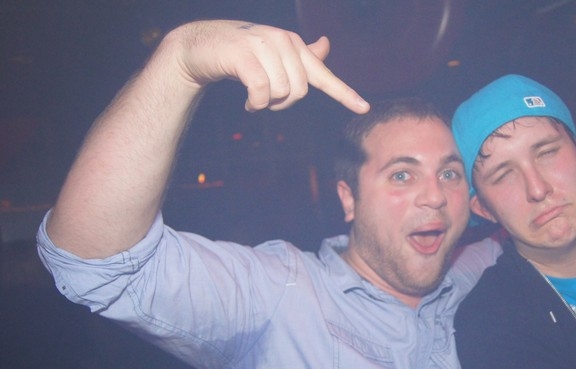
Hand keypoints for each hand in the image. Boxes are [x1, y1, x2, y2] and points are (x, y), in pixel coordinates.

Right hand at [165, 20, 368, 113]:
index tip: (364, 108)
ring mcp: (263, 45)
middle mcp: (283, 41)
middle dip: (283, 104)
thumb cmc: (241, 54)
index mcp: (294, 45)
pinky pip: (262, 91)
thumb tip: (326, 44)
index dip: (345, 94)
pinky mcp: (244, 54)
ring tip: (255, 99)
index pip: (324, 75)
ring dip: (267, 105)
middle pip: (300, 92)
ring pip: (282, 92)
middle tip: (266, 101)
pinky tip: (248, 103)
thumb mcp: (273, 55)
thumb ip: (301, 55)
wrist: (199, 46)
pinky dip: (256, 104)